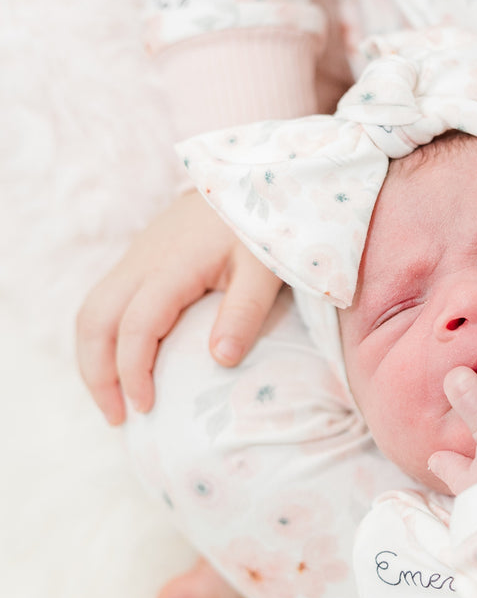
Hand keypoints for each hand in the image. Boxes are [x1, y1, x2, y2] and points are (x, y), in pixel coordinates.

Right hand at [76, 189, 283, 422]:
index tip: (145, 408)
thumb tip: (221, 360)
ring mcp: (135, 259)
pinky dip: (102, 339)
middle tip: (119, 417)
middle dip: (98, 374)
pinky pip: (104, 303)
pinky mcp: (139, 261)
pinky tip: (122, 365)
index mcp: (172, 267)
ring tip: (115, 400)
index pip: (136, 326)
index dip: (133, 371)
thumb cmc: (261, 228)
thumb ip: (245, 312)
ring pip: (91, 312)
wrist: (249, 180)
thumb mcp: (265, 270)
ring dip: (94, 359)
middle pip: (94, 321)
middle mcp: (142, 263)